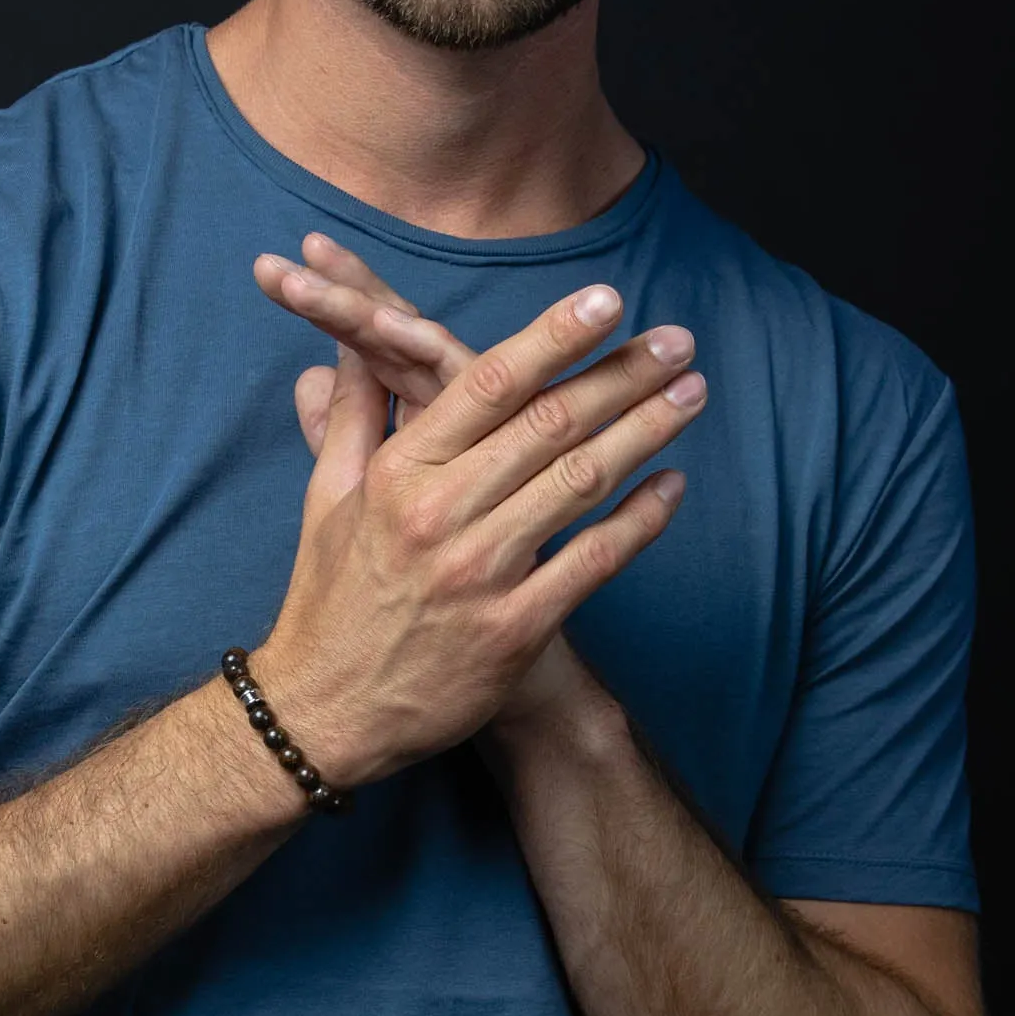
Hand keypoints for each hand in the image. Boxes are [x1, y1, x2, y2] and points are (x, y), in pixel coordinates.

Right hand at [248, 243, 704, 785]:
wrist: (323, 714)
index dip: (555, 337)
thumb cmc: (328, 600)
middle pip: (550, 424)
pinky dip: (639, 522)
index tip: (606, 301)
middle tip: (677, 340)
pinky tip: (674, 486)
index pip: (490, 384)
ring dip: (645, 432)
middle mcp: (440, 515)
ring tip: (692, 394)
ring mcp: (481, 575)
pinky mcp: (514, 631)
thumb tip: (350, 343)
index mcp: (399, 472)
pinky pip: (593, 564)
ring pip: (580, 483)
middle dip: (622, 375)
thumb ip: (352, 414)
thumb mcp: (326, 497)